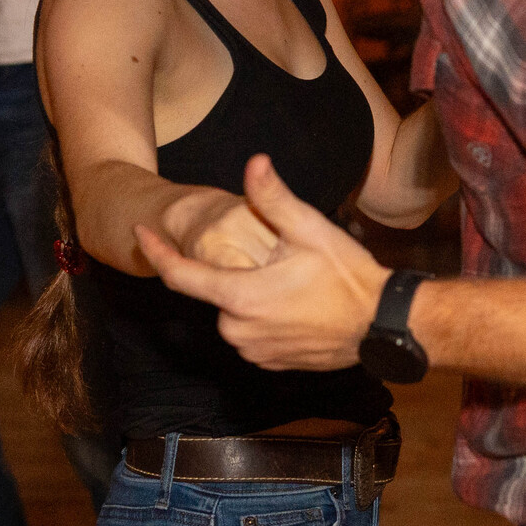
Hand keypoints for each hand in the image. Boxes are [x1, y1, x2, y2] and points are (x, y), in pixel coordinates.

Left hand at [137, 156, 387, 371]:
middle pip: (215, 292)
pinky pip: (251, 334)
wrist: (382, 326)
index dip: (156, 251)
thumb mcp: (310, 230)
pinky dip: (262, 316)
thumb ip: (273, 198)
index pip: (179, 276)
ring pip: (234, 314)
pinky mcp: (270, 363)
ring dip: (248, 295)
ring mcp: (253, 352)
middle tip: (273, 256)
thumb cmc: (347, 278)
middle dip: (232, 270)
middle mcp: (238, 330)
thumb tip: (254, 162)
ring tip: (289, 281)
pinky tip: (293, 303)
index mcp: (239, 296)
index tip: (142, 233)